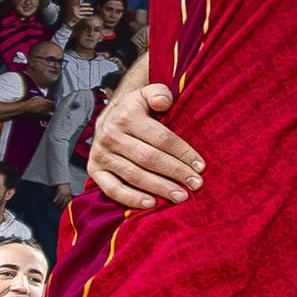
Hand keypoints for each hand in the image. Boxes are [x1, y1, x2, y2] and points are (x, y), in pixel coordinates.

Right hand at [83, 77, 200, 206]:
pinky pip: (112, 188)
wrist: (108, 118)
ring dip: (159, 188)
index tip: (201, 166)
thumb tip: (164, 101)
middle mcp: (110, 136)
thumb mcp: (147, 94)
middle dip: (175, 172)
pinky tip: (151, 204)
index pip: (161, 138)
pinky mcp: (94, 170)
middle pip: (149, 158)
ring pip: (134, 175)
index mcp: (126, 116)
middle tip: (196, 184)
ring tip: (181, 196)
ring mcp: (101, 155)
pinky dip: (130, 198)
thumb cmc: (136, 110)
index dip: (183, 153)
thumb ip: (159, 93)